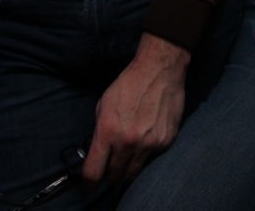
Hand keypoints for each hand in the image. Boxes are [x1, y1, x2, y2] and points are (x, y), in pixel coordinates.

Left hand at [82, 32, 189, 185]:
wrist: (159, 70)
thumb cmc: (129, 84)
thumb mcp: (104, 105)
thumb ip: (99, 132)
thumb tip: (97, 152)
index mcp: (108, 131)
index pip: (94, 171)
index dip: (89, 183)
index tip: (89, 185)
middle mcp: (128, 141)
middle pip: (113, 176)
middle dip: (109, 172)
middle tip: (111, 162)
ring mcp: (148, 144)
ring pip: (132, 173)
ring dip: (126, 167)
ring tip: (128, 153)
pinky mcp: (165, 142)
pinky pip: (151, 159)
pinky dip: (146, 154)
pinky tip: (146, 136)